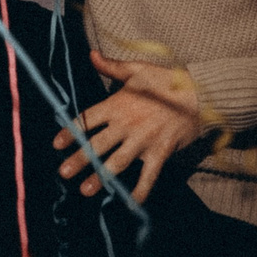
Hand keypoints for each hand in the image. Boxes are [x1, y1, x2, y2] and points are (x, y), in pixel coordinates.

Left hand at [54, 49, 201, 204]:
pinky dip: (140, 189)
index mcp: (117, 104)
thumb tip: (91, 55)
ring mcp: (143, 140)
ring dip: (101, 176)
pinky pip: (148, 175)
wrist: (199, 95)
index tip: (57, 144)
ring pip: (117, 162)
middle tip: (63, 173)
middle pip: (97, 144)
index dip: (71, 132)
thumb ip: (112, 66)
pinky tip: (130, 201)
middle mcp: (127, 124)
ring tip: (86, 189)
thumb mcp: (137, 69)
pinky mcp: (160, 152)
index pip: (88, 119)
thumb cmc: (166, 81)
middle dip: (79, 159)